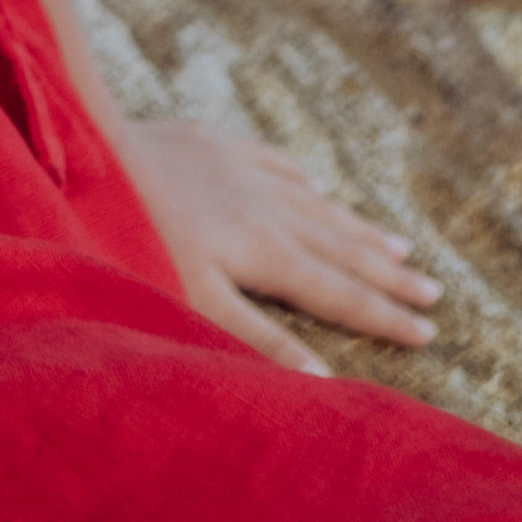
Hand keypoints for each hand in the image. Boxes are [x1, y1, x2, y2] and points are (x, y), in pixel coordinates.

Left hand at [119, 116, 441, 376]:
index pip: (338, 292)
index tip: (430, 332)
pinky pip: (273, 161)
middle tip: (434, 292)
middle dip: (388, 274)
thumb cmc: (135, 239)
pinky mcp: (211, 143)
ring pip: (316, 204)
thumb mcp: (195, 300)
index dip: (384, 314)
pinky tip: (315, 184)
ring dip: (357, 228)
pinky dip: (301, 178)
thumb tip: (324, 379)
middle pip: (340, 247)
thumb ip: (261, 340)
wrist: (88, 151)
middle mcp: (266, 205)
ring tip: (397, 245)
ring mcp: (241, 168)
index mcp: (266, 251)